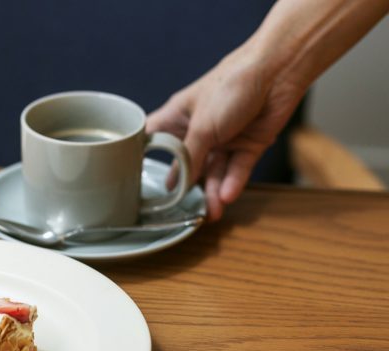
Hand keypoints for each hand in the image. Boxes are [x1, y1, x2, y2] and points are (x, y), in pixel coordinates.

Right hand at [147, 43, 306, 220]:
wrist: (278, 72)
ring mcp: (224, 139)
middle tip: (180, 210)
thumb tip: (180, 184)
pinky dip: (233, 183)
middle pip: (188, 165)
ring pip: (215, 172)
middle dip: (186, 187)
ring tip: (211, 212)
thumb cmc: (232, 85)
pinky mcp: (248, 145)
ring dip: (213, 192)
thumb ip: (190, 158)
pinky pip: (237, 169)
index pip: (156, 141)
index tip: (137, 182)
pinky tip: (227, 196)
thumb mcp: (202, 126)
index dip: (146, 160)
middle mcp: (199, 131)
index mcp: (179, 118)